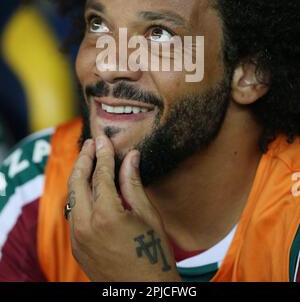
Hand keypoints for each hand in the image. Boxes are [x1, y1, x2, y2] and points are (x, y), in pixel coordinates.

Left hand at [67, 135, 180, 281]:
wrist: (143, 292)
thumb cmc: (152, 253)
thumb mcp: (148, 215)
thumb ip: (133, 183)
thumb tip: (131, 156)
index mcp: (106, 215)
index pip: (101, 175)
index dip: (103, 154)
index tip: (103, 138)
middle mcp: (85, 225)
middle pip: (77, 181)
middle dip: (83, 159)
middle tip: (91, 143)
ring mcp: (78, 237)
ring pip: (72, 197)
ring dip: (78, 175)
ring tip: (87, 159)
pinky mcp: (77, 246)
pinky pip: (73, 213)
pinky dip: (78, 195)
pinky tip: (87, 186)